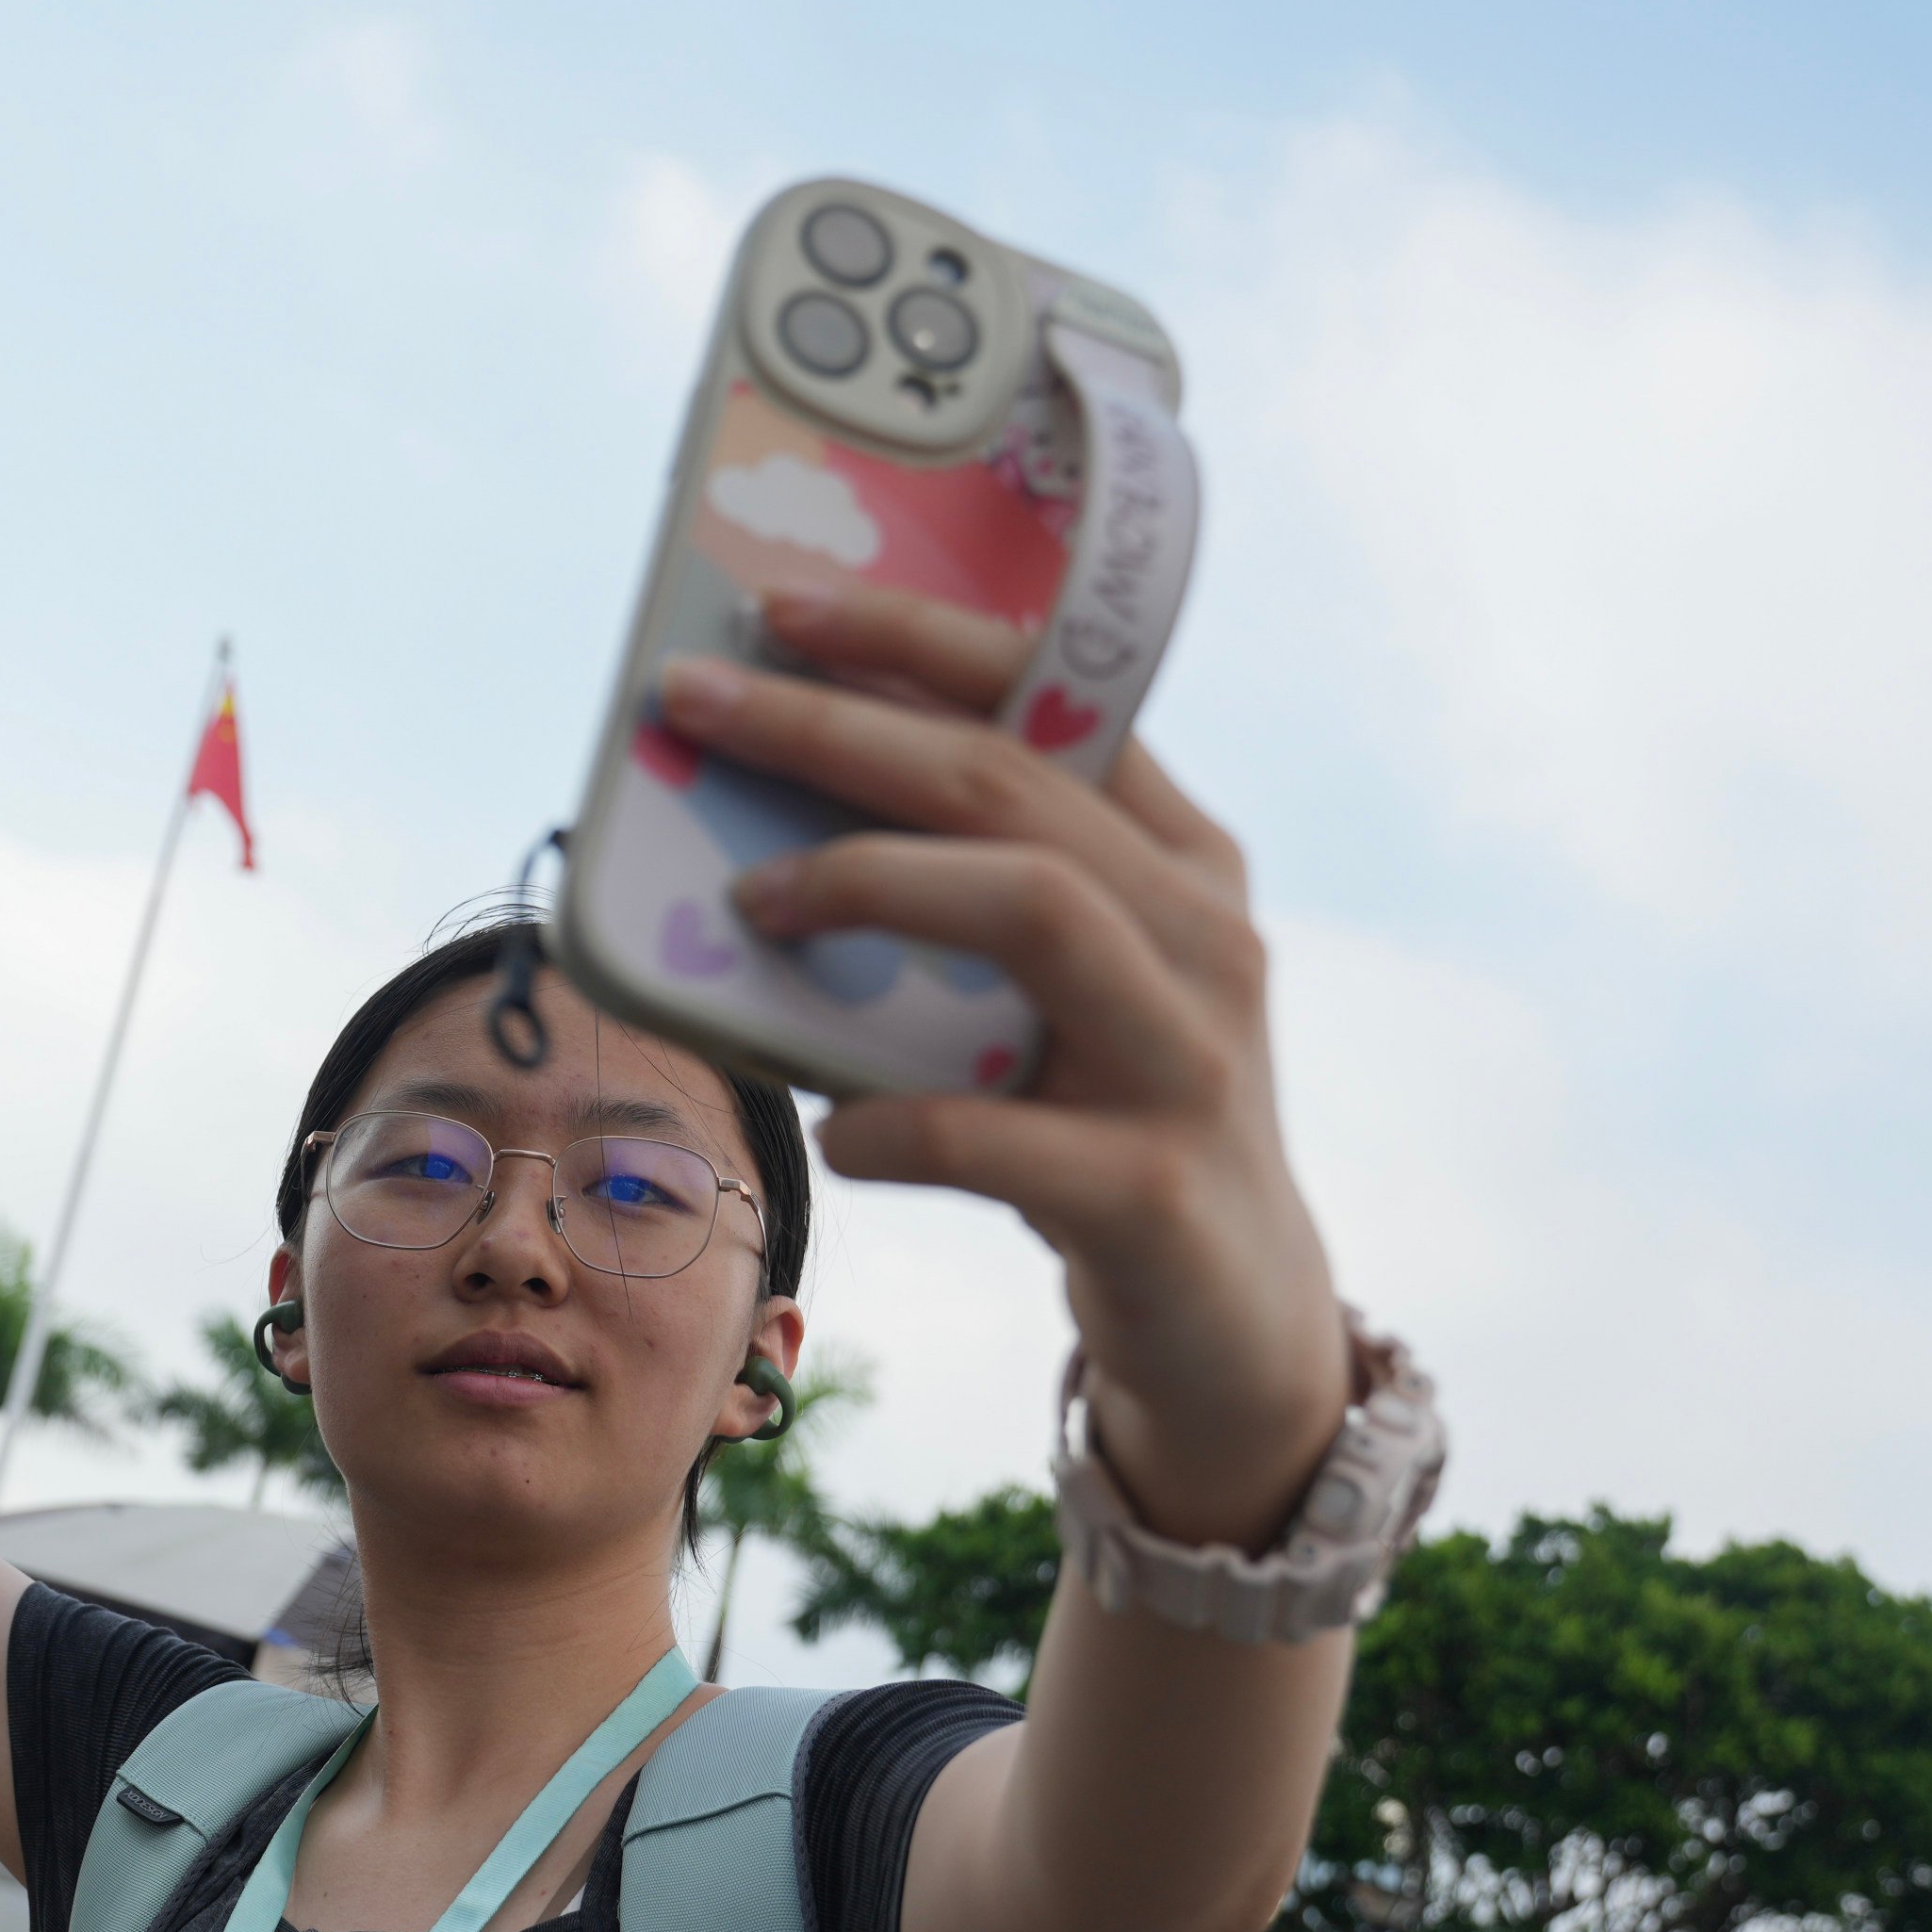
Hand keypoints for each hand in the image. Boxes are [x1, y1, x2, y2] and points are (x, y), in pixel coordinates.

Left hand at [660, 584, 1347, 1550]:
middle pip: (1009, 788)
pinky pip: (1001, 1135)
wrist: (1233, 1324)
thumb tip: (755, 838)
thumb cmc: (1103, 1125)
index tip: (772, 606)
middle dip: (834, 731)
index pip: (1043, 703)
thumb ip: (964, 905)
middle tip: (697, 704)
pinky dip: (894, 1124)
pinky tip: (833, 1136)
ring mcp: (1191, 1057)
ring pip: (1036, 913)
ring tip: (748, 904)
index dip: (906, 643)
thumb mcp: (1057, 996)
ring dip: (872, 888)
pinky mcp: (1152, 1189)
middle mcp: (1204, 932)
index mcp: (1179, 857)